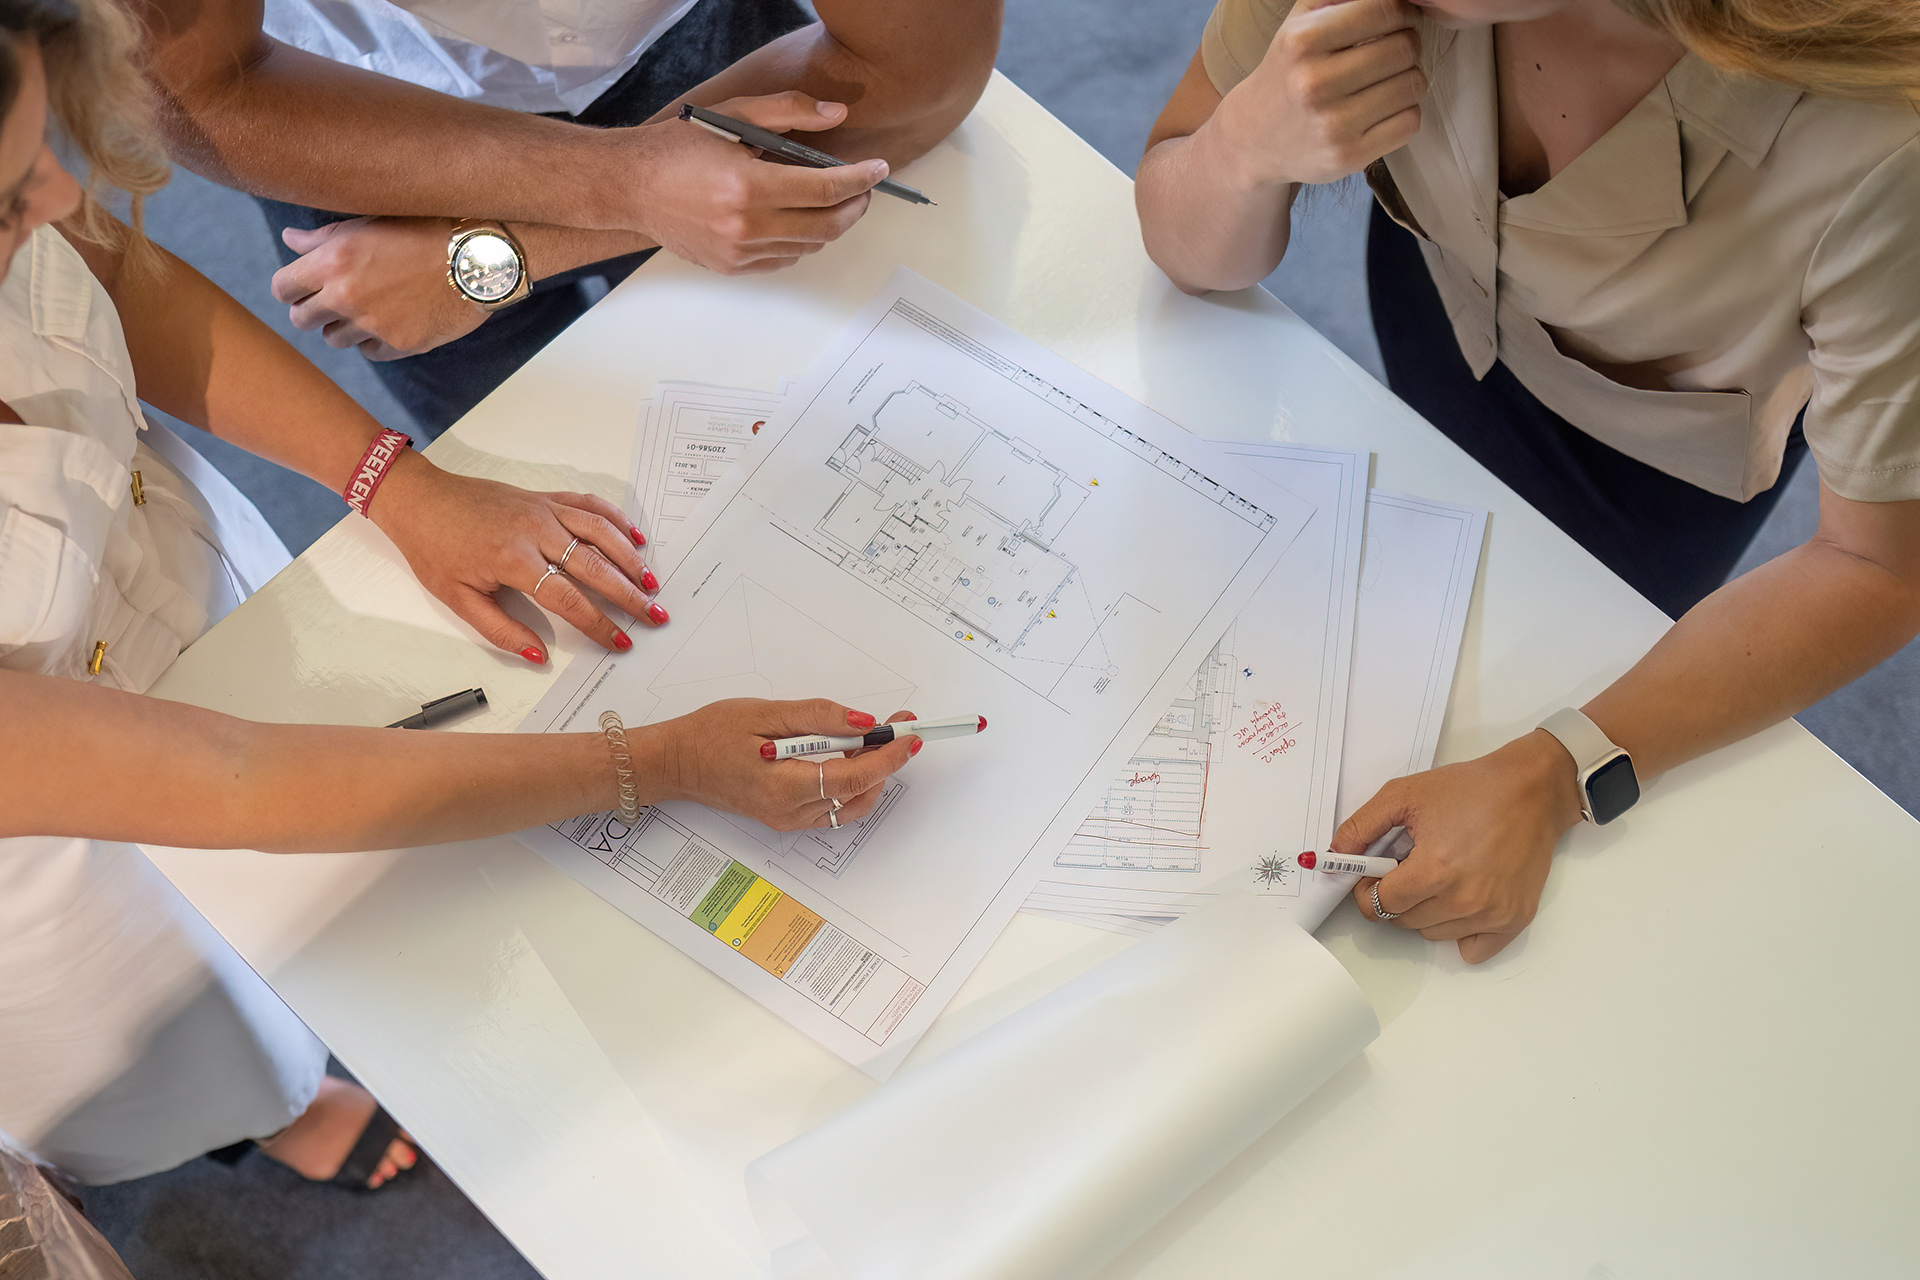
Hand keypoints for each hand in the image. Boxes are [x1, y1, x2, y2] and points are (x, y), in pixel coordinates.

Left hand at [271, 217, 487, 359]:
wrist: (478, 256)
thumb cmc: (424, 229)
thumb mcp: (369, 222)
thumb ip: (323, 237)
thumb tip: (290, 241)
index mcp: (333, 261)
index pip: (283, 288)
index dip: (291, 287)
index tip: (303, 286)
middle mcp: (347, 295)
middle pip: (302, 319)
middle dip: (313, 309)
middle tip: (332, 301)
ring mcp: (374, 324)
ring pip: (334, 339)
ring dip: (344, 327)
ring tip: (367, 310)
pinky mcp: (401, 343)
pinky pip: (370, 352)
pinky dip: (375, 341)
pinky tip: (391, 322)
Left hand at [371, 450, 662, 661]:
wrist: (418, 500)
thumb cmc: (433, 548)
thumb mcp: (457, 599)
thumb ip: (500, 630)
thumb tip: (538, 654)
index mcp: (514, 559)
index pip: (569, 599)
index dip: (599, 624)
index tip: (620, 641)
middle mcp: (536, 530)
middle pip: (595, 566)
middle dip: (629, 595)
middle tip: (655, 614)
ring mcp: (543, 509)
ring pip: (600, 532)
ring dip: (630, 558)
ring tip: (651, 582)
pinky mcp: (544, 496)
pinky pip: (588, 504)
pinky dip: (615, 518)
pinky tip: (634, 536)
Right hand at [623, 92, 889, 274]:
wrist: (631, 187)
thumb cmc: (677, 149)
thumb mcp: (733, 114)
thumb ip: (789, 112)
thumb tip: (836, 114)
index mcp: (747, 185)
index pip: (824, 189)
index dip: (859, 179)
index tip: (877, 170)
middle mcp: (745, 225)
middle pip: (825, 225)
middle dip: (854, 206)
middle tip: (863, 189)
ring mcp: (738, 252)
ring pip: (808, 246)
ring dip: (830, 224)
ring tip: (833, 202)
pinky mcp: (732, 267)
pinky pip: (785, 260)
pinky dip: (802, 241)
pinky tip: (801, 221)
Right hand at [635, 700, 918, 830]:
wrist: (676, 762)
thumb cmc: (712, 734)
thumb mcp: (766, 713)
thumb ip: (818, 717)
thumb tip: (863, 722)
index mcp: (785, 787)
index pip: (855, 776)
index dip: (888, 756)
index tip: (909, 734)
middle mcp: (791, 812)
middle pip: (859, 793)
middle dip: (884, 760)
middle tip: (894, 726)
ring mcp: (789, 819)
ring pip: (850, 804)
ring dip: (869, 773)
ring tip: (867, 738)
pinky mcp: (786, 817)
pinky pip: (832, 806)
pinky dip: (849, 782)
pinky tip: (844, 755)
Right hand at [1211, 0, 1425, 186]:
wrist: (1253, 139)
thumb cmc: (1288, 72)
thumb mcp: (1300, 22)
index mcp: (1302, 41)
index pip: (1384, 10)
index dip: (1405, 12)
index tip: (1402, 19)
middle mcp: (1314, 83)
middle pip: (1404, 48)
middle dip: (1408, 46)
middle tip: (1394, 53)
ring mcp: (1331, 124)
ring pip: (1413, 85)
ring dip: (1409, 80)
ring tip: (1387, 82)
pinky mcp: (1348, 156)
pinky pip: (1410, 122)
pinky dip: (1405, 113)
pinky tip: (1382, 111)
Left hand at [1335, 730, 1583, 962]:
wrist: (1531, 791)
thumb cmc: (1470, 789)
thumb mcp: (1404, 794)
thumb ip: (1362, 826)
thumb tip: (1336, 857)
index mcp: (1434, 870)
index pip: (1378, 905)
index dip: (1365, 891)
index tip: (1372, 877)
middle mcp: (1463, 899)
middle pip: (1403, 921)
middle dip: (1395, 898)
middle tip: (1409, 869)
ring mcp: (1492, 914)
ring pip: (1433, 934)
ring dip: (1425, 912)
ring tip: (1440, 877)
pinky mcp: (1515, 919)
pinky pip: (1471, 950)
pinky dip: (1460, 932)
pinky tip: (1462, 901)